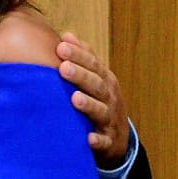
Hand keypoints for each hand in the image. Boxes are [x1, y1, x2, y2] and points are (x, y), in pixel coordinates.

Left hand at [57, 32, 129, 166]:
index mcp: (105, 81)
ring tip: (75, 98)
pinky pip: (103, 142)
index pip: (93, 65)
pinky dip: (97, 141)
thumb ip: (83, 58)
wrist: (117, 139)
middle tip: (63, 67)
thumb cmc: (100, 102)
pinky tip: (88, 138)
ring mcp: (109, 120)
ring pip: (101, 111)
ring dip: (89, 105)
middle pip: (97, 85)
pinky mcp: (108, 142)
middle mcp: (109, 98)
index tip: (60, 46)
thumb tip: (66, 36)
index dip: (79, 55)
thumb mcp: (96, 79)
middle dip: (81, 76)